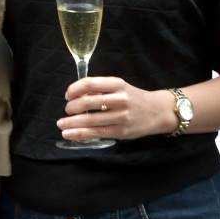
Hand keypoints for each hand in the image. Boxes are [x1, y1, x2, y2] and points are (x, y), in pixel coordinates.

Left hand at [57, 76, 174, 142]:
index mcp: (117, 84)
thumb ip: (100, 90)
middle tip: (67, 110)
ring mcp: (121, 116)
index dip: (74, 89)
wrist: (158, 111)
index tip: (67, 95)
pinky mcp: (121, 132)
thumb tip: (76, 96)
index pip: (89, 83)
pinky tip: (69, 134)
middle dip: (72, 107)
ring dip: (71, 123)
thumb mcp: (120, 87)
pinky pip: (97, 133)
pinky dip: (80, 134)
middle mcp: (119, 99)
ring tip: (61, 124)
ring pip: (90, 120)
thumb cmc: (134, 97)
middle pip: (88, 102)